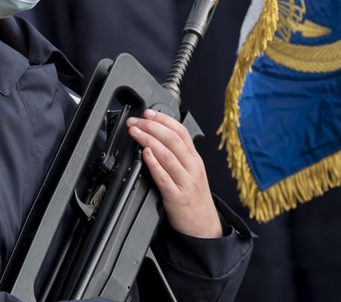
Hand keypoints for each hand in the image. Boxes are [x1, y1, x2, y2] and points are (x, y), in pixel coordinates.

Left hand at [126, 109, 223, 238]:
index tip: (148, 113)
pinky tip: (145, 154)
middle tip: (135, 121)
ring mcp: (186, 182)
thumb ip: (179, 157)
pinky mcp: (177, 197)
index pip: (181, 132)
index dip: (164, 119)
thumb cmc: (195, 199)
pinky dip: (154, 163)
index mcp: (195, 159)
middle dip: (152, 126)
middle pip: (172, 139)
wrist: (205, 228)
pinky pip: (164, 177)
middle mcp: (192, 168)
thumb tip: (158, 139)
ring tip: (135, 133)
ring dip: (148, 140)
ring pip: (168, 154)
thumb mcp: (192, 173)